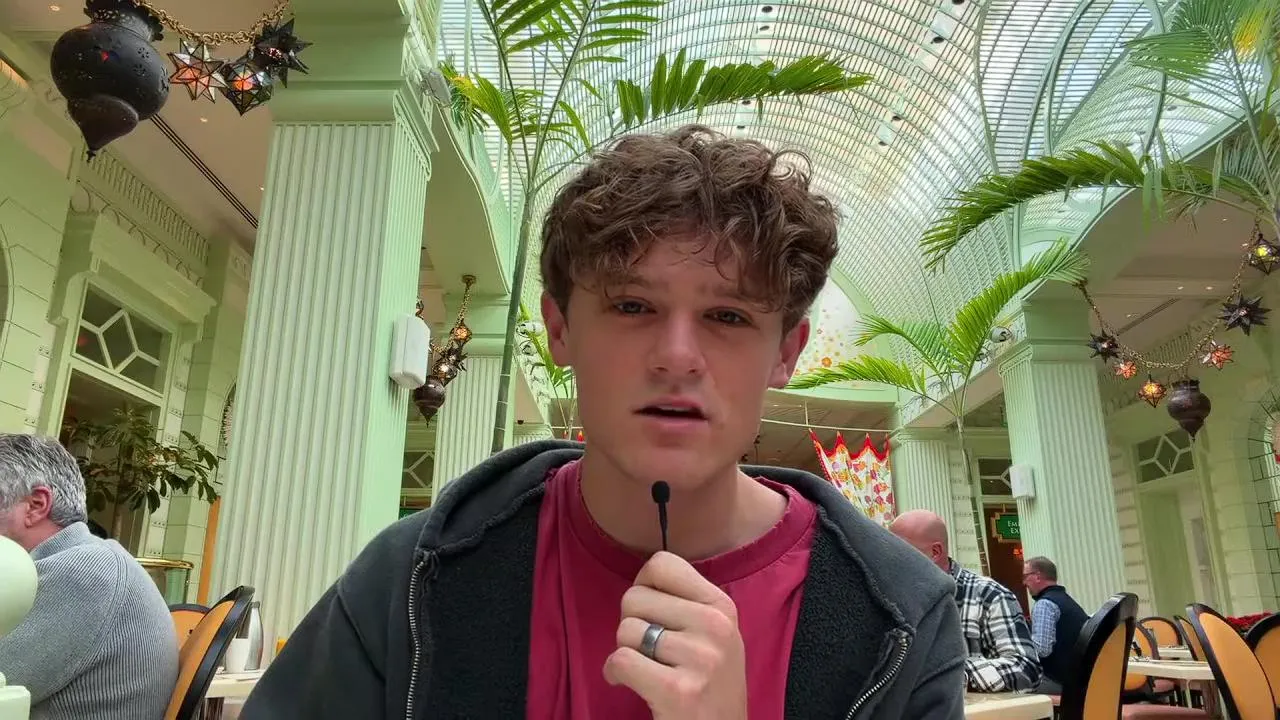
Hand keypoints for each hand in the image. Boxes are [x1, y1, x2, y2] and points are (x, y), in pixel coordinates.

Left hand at [603, 551, 747, 718]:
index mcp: (721, 606)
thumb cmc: (710, 685)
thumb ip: (686, 603)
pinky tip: (628, 683)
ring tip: (645, 669)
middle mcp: (714, 626)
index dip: (643, 585)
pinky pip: (620, 660)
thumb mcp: (716, 634)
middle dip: (631, 623)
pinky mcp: (677, 690)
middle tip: (647, 649)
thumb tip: (643, 577)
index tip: (649, 611)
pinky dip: (614, 674)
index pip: (662, 564)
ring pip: (625, 630)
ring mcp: (698, 658)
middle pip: (634, 597)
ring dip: (625, 652)